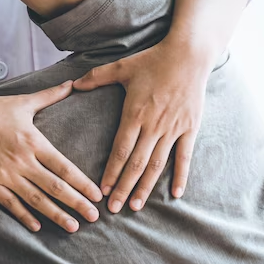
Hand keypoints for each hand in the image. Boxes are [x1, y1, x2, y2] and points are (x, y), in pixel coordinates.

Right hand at [0, 81, 102, 231]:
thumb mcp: (24, 101)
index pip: (64, 167)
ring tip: (73, 227)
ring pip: (35, 199)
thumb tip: (73, 83)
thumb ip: (50, 96)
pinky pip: (9, 204)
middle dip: (76, 203)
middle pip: (55, 187)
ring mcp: (4, 174)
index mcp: (33, 141)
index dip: (82, 183)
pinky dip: (24, 216)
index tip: (96, 196)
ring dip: (55, 215)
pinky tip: (37, 227)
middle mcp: (22, 160)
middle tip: (94, 218)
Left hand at [73, 38, 210, 212]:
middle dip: (124, 187)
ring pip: (158, 165)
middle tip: (114, 208)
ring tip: (135, 206)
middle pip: (137, 164)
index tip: (102, 190)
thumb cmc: (153, 60)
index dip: (111, 172)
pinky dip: (181, 176)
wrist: (189, 55)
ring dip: (146, 187)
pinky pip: (185, 157)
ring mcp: (173, 129)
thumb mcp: (122, 67)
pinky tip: (175, 194)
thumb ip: (97, 78)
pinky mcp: (190, 128)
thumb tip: (73, 84)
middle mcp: (154, 126)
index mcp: (135, 114)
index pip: (120, 150)